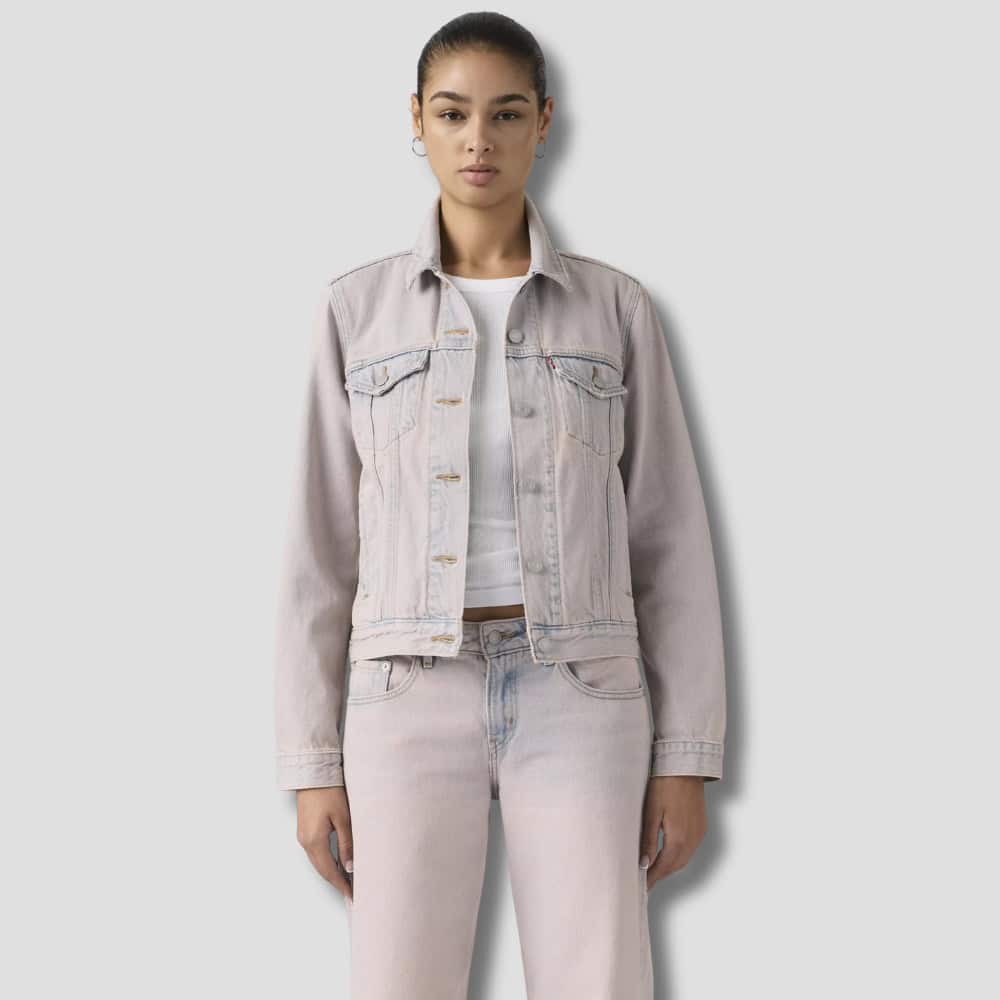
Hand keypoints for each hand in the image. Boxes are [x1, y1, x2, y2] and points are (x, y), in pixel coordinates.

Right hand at [296, 786, 353, 901]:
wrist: (313, 774)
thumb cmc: (329, 792)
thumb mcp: (343, 819)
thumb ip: (347, 844)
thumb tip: (350, 867)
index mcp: (314, 841)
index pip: (329, 871)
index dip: (341, 885)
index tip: (352, 896)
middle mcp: (305, 842)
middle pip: (322, 870)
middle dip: (337, 882)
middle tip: (352, 892)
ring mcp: (302, 836)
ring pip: (318, 862)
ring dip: (331, 872)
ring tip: (348, 880)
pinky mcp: (304, 830)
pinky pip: (315, 853)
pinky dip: (326, 862)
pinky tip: (337, 862)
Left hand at [640, 775, 707, 889]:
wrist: (685, 767)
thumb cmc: (665, 785)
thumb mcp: (651, 812)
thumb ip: (648, 840)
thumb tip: (644, 863)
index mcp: (679, 839)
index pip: (663, 867)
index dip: (652, 878)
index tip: (642, 886)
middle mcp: (693, 839)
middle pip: (675, 866)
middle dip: (660, 874)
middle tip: (645, 879)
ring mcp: (699, 832)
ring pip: (684, 858)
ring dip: (670, 865)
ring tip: (654, 868)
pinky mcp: (702, 825)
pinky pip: (691, 847)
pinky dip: (679, 855)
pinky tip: (669, 852)